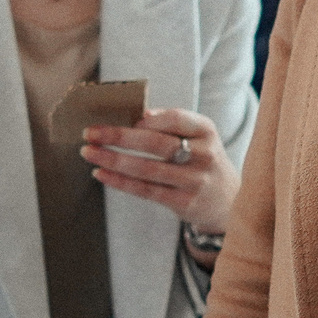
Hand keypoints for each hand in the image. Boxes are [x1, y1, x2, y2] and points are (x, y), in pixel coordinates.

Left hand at [82, 107, 237, 236]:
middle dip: (118, 136)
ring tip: (89, 152)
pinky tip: (101, 173)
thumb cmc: (202, 161)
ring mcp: (195, 181)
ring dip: (113, 160)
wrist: (228, 201)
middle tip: (90, 133)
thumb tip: (137, 115)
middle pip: (156, 143)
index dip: (147, 118)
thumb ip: (171, 125)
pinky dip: (120, 181)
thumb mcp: (198, 137)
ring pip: (147, 169)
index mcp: (206, 131)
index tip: (120, 118)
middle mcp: (204, 155)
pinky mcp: (184, 203)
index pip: (176, 118)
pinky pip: (146, 190)